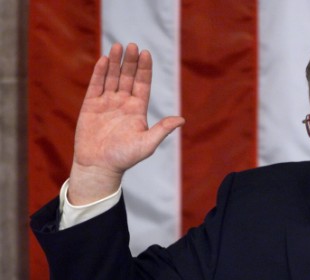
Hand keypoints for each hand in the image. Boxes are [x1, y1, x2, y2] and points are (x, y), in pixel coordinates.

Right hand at [68, 43, 184, 204]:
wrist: (99, 166)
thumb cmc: (125, 157)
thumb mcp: (147, 143)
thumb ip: (162, 130)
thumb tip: (182, 120)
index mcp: (138, 110)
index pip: (143, 84)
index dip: (145, 69)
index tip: (147, 53)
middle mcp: (123, 103)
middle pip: (128, 77)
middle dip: (131, 62)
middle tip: (133, 45)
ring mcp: (106, 103)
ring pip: (112, 78)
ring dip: (116, 62)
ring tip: (119, 46)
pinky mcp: (90, 106)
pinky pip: (96, 85)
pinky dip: (100, 73)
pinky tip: (104, 60)